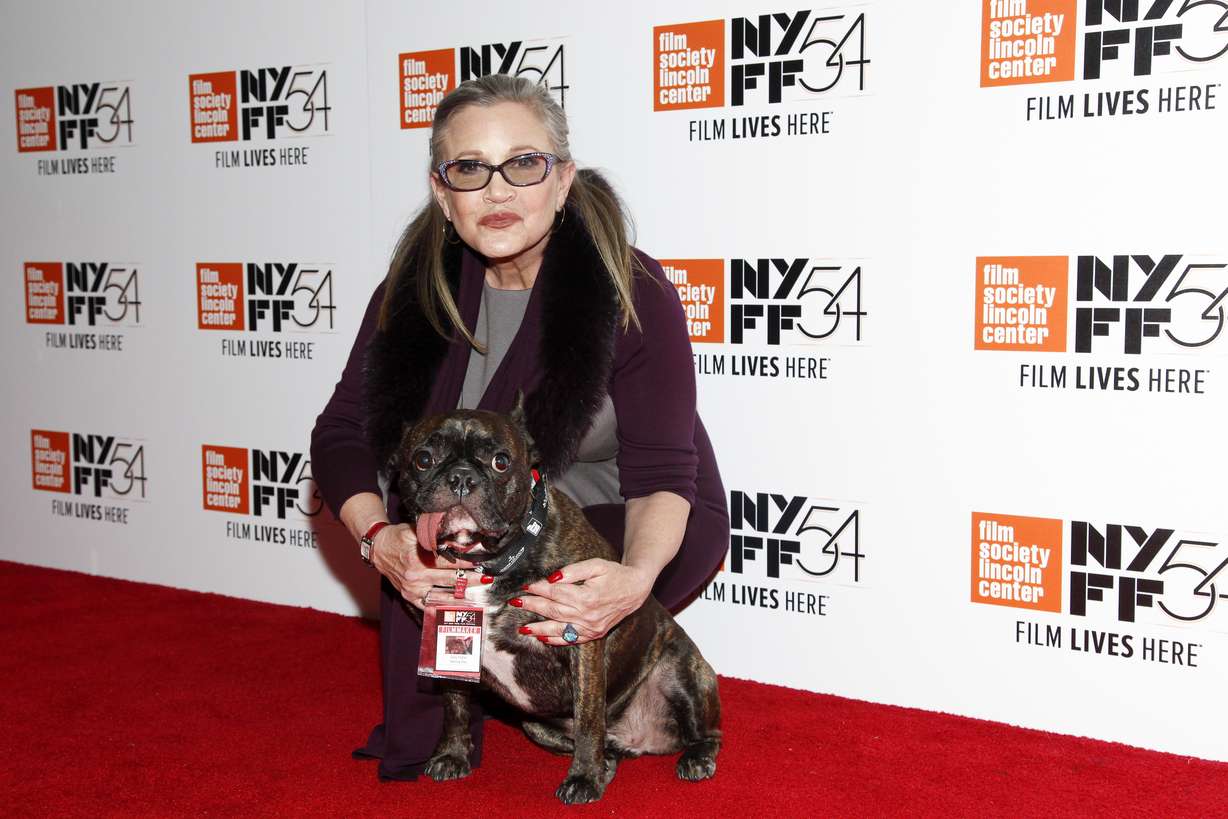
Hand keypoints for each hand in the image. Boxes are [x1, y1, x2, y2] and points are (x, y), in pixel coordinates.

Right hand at [369, 523, 474, 609]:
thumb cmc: (398, 537)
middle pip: (449, 580)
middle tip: (487, 578)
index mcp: (416, 559)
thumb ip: (434, 535)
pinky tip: (461, 607)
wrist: (378, 549)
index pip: (447, 562)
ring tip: (480, 593)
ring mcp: (412, 590)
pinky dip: (446, 607)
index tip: (480, 561)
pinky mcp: (410, 598)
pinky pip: (431, 606)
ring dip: (463, 594)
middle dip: (470, 579)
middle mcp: (415, 577)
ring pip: (443, 595)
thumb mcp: (414, 530)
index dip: (465, 562)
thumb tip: (458, 535)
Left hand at [515, 559, 654, 645]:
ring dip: (539, 629)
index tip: (526, 585)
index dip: (539, 588)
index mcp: (588, 596)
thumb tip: (552, 578)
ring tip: (523, 629)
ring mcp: (591, 627)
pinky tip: (543, 638)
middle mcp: (588, 615)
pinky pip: (572, 639)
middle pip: (554, 611)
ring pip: (560, 629)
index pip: (556, 592)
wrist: (636, 589)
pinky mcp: (594, 634)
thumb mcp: (596, 565)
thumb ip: (573, 571)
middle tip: (516, 603)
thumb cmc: (615, 574)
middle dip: (533, 606)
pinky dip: (556, 640)